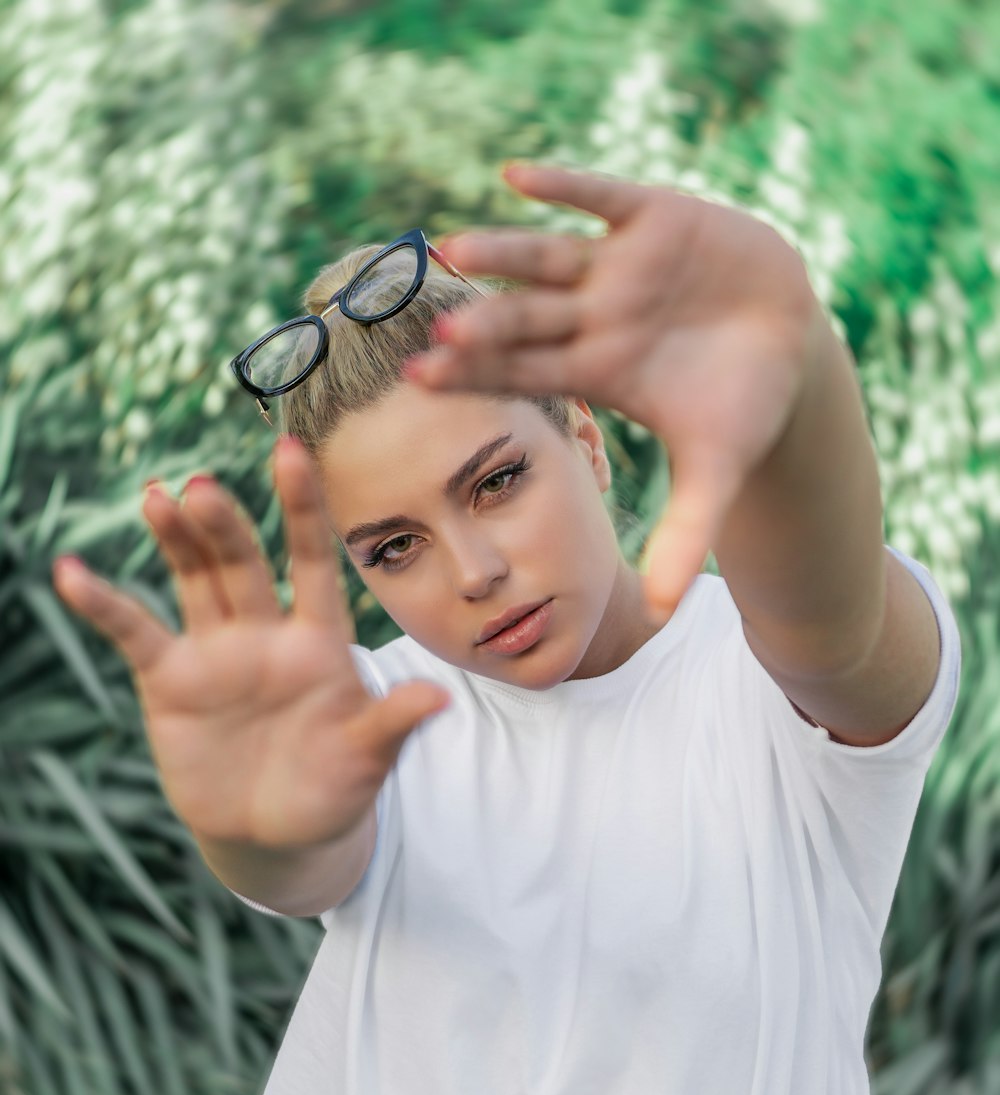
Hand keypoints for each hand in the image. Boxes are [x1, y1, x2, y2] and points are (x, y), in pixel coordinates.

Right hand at [53, 438, 449, 849]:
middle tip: (203, 488)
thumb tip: (440, 699)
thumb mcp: (366, 759)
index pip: (312, 562)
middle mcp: (267, 633)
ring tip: (156, 497)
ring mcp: (216, 653)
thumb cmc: (335, 788)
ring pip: (194, 582)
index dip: (303, 510)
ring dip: (176, 542)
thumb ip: (391, 723)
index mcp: (320, 640)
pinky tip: (72, 573)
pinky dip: (104, 605)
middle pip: (242, 566)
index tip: (291, 452)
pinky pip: (134, 633)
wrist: (279, 832)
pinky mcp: (170, 680)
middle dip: (224, 527)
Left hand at [406, 163, 819, 619]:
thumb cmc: (742, 408)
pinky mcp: (657, 217)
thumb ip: (683, 535)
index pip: (524, 374)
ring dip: (506, 252)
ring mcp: (620, 267)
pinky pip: (604, 197)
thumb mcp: (717, 471)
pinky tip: (517, 175)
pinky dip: (567, 186)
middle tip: (436, 331)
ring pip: (550, 257)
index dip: (478, 377)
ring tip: (453, 247)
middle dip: (487, 325)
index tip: (423, 382)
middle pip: (527, 319)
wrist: (785, 340)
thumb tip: (656, 617)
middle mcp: (593, 316)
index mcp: (597, 371)